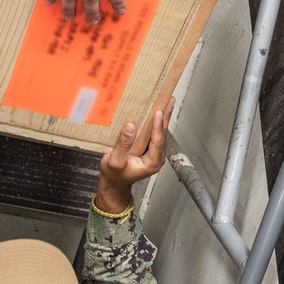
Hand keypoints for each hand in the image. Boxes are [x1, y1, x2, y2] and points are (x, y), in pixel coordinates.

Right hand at [95, 98, 174, 214]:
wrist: (114, 183)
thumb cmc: (114, 175)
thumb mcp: (115, 161)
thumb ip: (123, 145)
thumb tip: (131, 127)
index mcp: (152, 162)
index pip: (157, 141)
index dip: (158, 126)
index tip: (158, 112)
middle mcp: (156, 157)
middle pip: (163, 134)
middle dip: (166, 116)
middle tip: (169, 100)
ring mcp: (154, 153)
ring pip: (160, 132)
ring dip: (163, 117)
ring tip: (167, 101)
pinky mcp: (150, 149)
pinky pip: (155, 133)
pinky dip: (156, 121)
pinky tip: (157, 111)